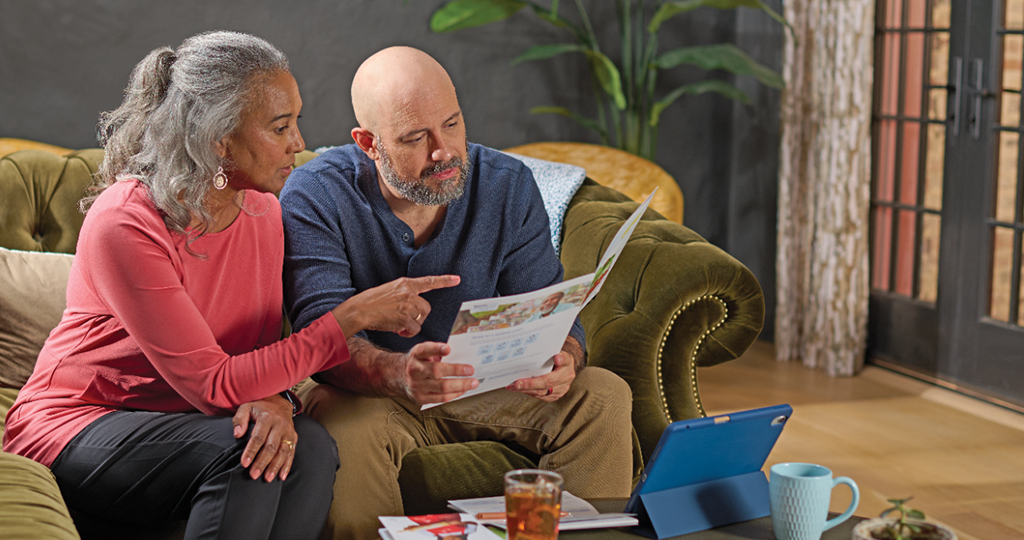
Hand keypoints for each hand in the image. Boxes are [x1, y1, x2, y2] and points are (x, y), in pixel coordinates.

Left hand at [232, 394, 296, 481]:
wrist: (279, 402)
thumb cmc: (259, 407)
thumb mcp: (246, 407)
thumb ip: (239, 419)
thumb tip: (237, 434)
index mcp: (267, 417)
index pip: (258, 437)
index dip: (251, 451)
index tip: (244, 463)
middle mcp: (280, 424)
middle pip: (271, 446)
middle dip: (262, 462)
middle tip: (254, 475)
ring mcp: (288, 431)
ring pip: (283, 451)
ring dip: (275, 466)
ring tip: (267, 478)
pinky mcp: (294, 437)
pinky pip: (292, 452)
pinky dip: (287, 465)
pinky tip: (281, 476)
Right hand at [332, 275, 459, 337]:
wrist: (359, 310)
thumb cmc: (372, 302)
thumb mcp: (390, 290)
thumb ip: (405, 294)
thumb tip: (415, 306)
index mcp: (405, 283)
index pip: (429, 281)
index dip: (444, 281)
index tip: (457, 279)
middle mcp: (408, 292)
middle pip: (426, 308)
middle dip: (418, 317)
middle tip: (405, 320)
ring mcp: (407, 305)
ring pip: (420, 320)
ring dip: (412, 325)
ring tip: (398, 324)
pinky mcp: (404, 318)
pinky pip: (414, 329)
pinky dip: (408, 332)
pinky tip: (398, 330)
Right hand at [401, 341, 478, 404]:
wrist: (398, 376)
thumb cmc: (418, 362)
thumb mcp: (423, 353)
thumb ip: (437, 352)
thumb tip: (462, 354)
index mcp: (415, 355)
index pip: (424, 350)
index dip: (436, 349)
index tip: (448, 348)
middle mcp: (414, 370)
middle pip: (436, 371)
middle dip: (456, 370)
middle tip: (471, 369)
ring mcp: (416, 386)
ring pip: (441, 387)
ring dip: (460, 385)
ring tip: (473, 382)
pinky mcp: (420, 398)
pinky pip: (440, 398)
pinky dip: (454, 394)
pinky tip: (463, 390)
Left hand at [506, 351, 575, 401]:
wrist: (563, 370)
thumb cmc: (557, 360)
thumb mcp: (558, 352)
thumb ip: (555, 353)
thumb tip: (557, 357)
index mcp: (567, 365)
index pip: (564, 361)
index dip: (560, 360)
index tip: (556, 358)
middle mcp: (566, 379)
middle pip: (548, 382)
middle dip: (531, 384)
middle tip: (517, 383)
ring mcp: (560, 390)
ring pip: (542, 392)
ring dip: (525, 390)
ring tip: (512, 386)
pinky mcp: (554, 396)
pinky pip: (540, 396)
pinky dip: (528, 392)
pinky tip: (519, 389)